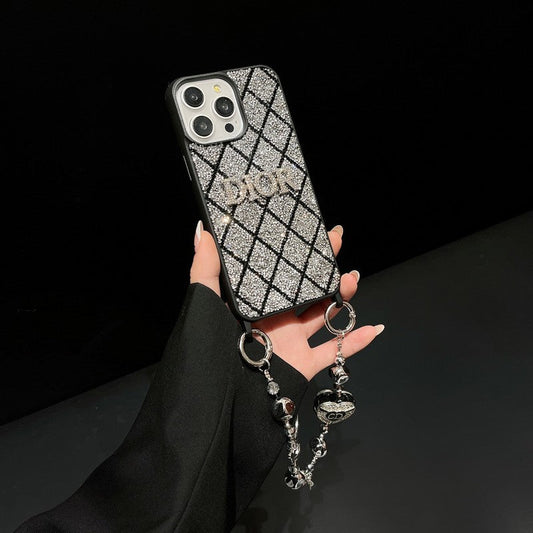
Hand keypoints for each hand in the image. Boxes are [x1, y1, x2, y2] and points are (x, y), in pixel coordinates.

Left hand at [190, 220, 383, 380]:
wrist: (223, 400)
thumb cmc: (210, 349)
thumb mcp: (205, 303)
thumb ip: (204, 269)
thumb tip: (204, 232)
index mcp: (256, 306)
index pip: (281, 273)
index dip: (297, 252)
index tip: (311, 231)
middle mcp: (276, 322)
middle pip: (307, 289)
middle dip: (324, 266)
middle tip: (337, 241)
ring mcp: (292, 344)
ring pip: (325, 316)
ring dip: (342, 297)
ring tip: (352, 279)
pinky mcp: (303, 366)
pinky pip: (335, 354)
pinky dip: (355, 343)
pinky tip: (372, 328)